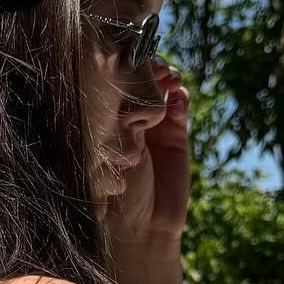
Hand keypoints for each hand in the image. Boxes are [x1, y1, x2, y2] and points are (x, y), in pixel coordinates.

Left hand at [103, 57, 190, 273]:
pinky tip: (177, 97)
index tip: (128, 56)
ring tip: (167, 77)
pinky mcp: (175, 135)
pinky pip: (179, 105)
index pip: (113, 81)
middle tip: (153, 65)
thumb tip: (127, 80)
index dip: (124, 64)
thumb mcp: (105, 149)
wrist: (141, 227)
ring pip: (161, 87)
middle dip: (147, 65)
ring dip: (166, 76)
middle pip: (140, 78)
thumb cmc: (110, 193)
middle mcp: (127, 119)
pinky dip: (179, 95)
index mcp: (103, 119)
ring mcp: (153, 125)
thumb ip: (115, 117)